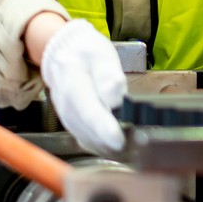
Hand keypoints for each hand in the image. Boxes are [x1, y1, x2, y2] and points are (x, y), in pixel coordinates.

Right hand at [38, 18, 127, 153]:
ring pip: (89, 141)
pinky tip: (121, 145)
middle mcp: (66, 106)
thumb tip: (115, 100)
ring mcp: (67, 119)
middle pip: (88, 131)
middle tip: (138, 143)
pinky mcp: (73, 127)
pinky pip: (89, 142)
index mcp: (72, 83)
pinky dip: (105, 146)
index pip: (88, 111)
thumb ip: (108, 76)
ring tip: (133, 145)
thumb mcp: (101, 55)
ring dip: (110, 146)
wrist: (64, 56)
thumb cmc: (87, 54)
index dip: (104, 129)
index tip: (119, 140)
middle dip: (112, 142)